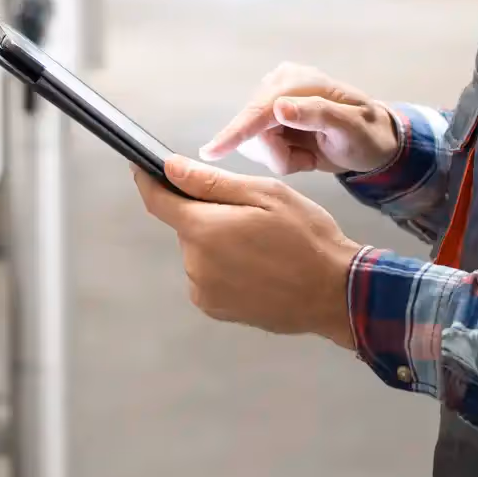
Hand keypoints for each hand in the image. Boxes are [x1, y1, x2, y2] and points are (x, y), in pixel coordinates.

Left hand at [133, 157, 362, 348]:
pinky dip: (224, 266)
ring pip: (199, 250)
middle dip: (207, 213)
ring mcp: (204, 291)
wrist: (334, 293)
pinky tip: (257, 266)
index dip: (148, 180)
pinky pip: (208, 275)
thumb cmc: (307, 238)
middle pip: (186, 225)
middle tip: (250, 214)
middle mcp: (195, 264)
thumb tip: (170, 167)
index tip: (143, 167)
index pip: (157, 200)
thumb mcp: (265, 194)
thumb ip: (211, 182)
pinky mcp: (216, 309)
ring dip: (218, 241)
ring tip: (261, 244)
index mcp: (204, 230)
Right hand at [200, 62, 400, 174]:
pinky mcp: (268, 120)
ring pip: (255, 144)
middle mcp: (278, 85)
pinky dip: (282, 158)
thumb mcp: (351, 127)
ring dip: (282, 158)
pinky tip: (303, 152)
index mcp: (297, 80)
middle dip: (278, 154)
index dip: (236, 132)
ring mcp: (271, 102)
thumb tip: (279, 107)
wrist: (372, 143)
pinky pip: (260, 149)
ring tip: (310, 155)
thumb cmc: (367, 134)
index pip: (260, 110)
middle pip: (253, 131)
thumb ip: (317, 114)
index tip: (211, 152)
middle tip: (309, 160)